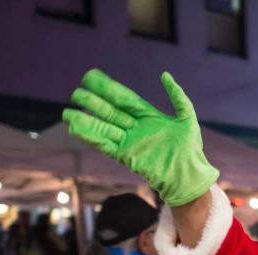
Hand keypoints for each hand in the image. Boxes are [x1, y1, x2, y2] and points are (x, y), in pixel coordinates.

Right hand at [63, 69, 217, 206]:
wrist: (189, 175)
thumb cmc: (191, 150)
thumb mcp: (187, 118)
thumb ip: (177, 97)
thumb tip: (165, 75)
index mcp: (148, 117)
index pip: (124, 99)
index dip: (108, 88)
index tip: (91, 76)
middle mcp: (136, 128)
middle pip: (110, 112)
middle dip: (93, 102)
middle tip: (75, 92)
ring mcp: (130, 142)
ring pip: (104, 128)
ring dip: (86, 121)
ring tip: (67, 113)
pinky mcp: (127, 156)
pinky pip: (106, 145)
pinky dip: (92, 138)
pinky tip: (77, 130)